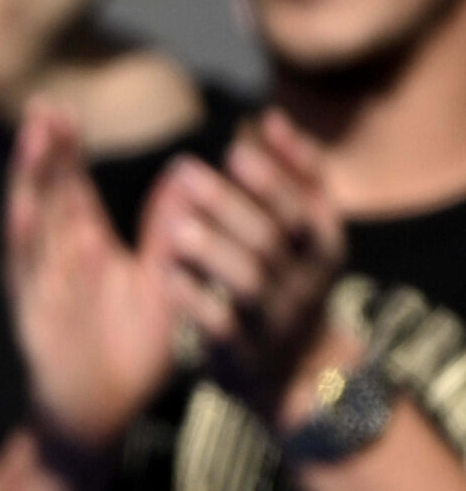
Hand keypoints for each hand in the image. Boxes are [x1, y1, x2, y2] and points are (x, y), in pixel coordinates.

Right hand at [5, 101, 175, 459]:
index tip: (66, 108)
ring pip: (32, 221)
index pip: (73, 188)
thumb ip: (168, 232)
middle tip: (46, 103)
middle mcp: (57, 257)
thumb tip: (185, 175)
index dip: (67, 150)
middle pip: (47, 194)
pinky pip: (28, 272)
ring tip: (34, 137)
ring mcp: (41, 282)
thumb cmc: (134, 350)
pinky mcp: (34, 313)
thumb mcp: (162, 283)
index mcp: (86, 246)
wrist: (104, 414)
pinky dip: (23, 239)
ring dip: (31, 180)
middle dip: (45, 150)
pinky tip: (22, 208)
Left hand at [142, 109, 347, 424]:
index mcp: (322, 248)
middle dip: (230, 202)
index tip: (236, 147)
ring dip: (213, 250)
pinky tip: (168, 276)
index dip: (278, 177)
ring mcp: (276, 320)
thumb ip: (294, 176)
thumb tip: (270, 117)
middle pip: (274, 238)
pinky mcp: (244, 354)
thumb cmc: (289, 280)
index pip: (308, 207)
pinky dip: (196, 300)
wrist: (296, 373)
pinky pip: (223, 327)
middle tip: (182, 169)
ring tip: (175, 226)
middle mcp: (305, 283)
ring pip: (250, 282)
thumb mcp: (303, 233)